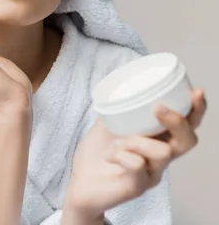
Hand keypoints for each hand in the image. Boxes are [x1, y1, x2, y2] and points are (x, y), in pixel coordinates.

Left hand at [64, 88, 206, 219]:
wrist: (78, 184)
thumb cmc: (96, 155)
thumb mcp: (106, 125)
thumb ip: (118, 110)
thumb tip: (124, 90)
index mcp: (157, 140)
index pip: (186, 126)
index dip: (195, 110)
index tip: (196, 93)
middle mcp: (160, 158)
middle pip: (187, 140)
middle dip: (177, 121)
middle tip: (158, 108)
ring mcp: (151, 173)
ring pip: (163, 151)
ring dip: (136, 140)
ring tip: (116, 143)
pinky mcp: (139, 186)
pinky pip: (138, 164)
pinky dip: (121, 155)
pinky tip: (109, 156)